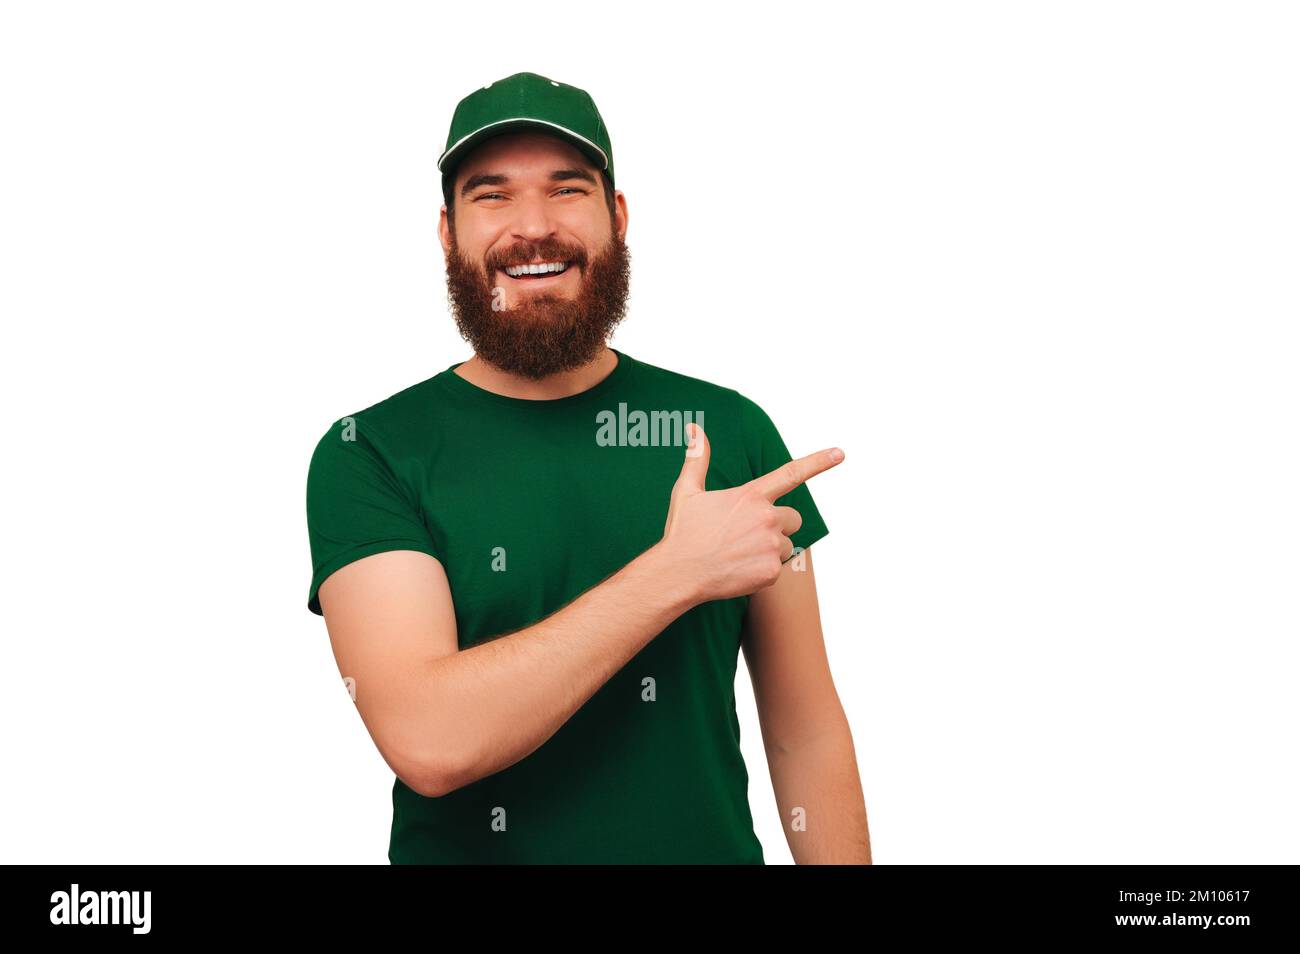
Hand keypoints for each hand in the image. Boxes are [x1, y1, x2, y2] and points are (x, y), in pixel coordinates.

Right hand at [658, 422, 842, 601]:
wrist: (679, 574)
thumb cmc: (683, 532)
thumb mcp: (687, 491)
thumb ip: (698, 458)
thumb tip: (693, 429)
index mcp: (751, 496)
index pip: (791, 473)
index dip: (819, 462)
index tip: (840, 453)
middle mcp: (766, 518)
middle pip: (792, 518)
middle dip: (777, 525)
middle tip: (746, 535)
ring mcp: (771, 545)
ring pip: (786, 545)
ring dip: (769, 549)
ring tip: (739, 554)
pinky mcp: (771, 572)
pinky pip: (777, 568)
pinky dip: (761, 570)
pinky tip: (738, 569)